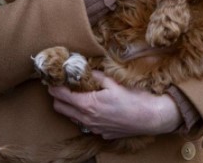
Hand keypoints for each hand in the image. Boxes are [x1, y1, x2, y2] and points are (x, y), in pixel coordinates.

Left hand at [48, 72, 179, 138]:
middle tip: (63, 84)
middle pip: (60, 108)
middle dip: (57, 96)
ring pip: (71, 117)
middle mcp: (86, 119)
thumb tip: (86, 69)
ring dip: (70, 106)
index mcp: (88, 104)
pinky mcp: (101, 133)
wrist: (149, 117)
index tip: (52, 78)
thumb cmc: (134, 98)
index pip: (61, 95)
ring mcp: (93, 128)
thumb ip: (97, 77)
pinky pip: (85, 123)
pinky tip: (94, 106)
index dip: (54, 86)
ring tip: (78, 94)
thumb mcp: (115, 83)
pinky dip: (84, 114)